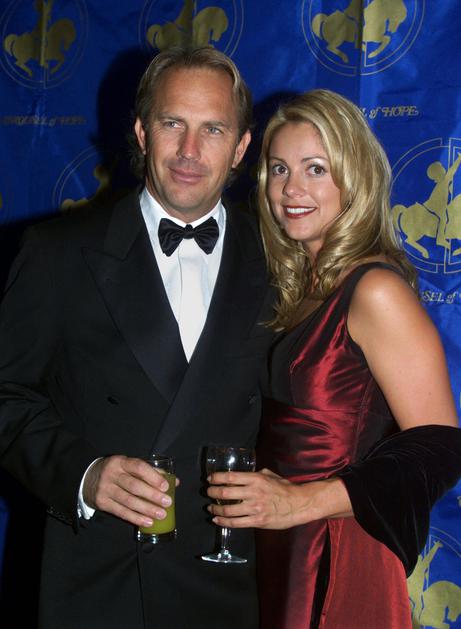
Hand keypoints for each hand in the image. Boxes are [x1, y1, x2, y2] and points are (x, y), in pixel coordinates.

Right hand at [83, 455, 177, 527]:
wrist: (88, 478)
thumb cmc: (117, 471)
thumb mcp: (129, 466)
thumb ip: (151, 472)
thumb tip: (174, 482)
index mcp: (121, 462)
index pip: (138, 467)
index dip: (153, 477)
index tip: (166, 486)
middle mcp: (112, 474)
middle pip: (134, 486)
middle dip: (152, 495)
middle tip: (167, 503)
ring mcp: (105, 489)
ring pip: (129, 501)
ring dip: (147, 509)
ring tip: (161, 515)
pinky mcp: (102, 503)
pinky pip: (121, 512)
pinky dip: (136, 518)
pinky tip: (148, 522)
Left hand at [207, 469, 351, 529]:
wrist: (299, 504)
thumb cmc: (284, 488)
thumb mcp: (270, 475)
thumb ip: (256, 474)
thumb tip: (242, 474)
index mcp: (256, 479)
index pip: (230, 477)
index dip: (216, 478)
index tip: (209, 479)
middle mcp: (254, 492)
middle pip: (225, 492)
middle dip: (212, 492)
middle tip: (207, 492)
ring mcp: (255, 508)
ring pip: (228, 510)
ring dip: (215, 508)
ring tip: (210, 507)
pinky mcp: (258, 521)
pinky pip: (236, 523)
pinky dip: (223, 521)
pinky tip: (217, 519)